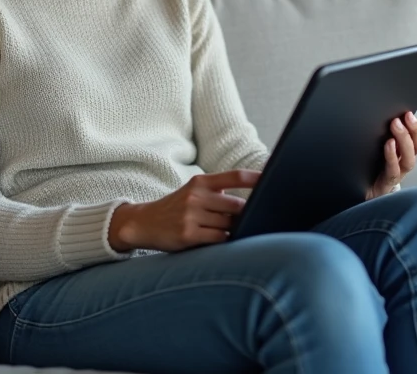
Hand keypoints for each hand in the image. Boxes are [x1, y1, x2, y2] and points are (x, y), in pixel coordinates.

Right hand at [108, 169, 260, 252]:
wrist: (143, 223)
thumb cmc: (175, 209)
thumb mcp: (193, 192)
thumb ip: (217, 194)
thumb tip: (251, 204)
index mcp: (200, 182)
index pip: (234, 176)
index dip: (255, 178)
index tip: (272, 178)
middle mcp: (196, 196)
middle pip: (237, 205)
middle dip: (246, 214)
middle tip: (255, 219)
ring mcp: (191, 215)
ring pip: (229, 223)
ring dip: (235, 230)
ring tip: (234, 232)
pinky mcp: (188, 234)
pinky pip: (219, 238)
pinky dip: (226, 241)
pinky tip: (224, 241)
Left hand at [366, 111, 416, 199]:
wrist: (354, 194)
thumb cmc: (364, 169)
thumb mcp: (373, 150)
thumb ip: (379, 137)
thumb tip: (378, 113)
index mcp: (402, 154)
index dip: (416, 128)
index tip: (409, 113)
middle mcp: (401, 164)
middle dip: (414, 131)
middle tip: (405, 116)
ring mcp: (395, 175)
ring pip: (408, 160)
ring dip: (404, 141)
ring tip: (396, 125)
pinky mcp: (384, 185)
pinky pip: (393, 172)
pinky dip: (392, 157)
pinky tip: (388, 145)